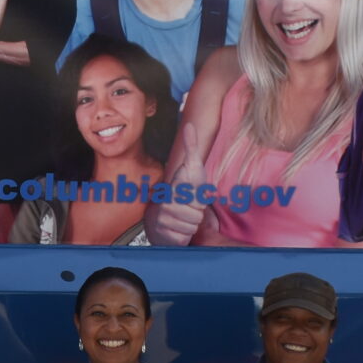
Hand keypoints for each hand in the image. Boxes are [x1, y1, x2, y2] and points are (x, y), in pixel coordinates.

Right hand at [145, 123, 207, 245]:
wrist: (164, 217)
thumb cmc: (182, 191)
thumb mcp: (192, 168)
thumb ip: (191, 147)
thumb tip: (190, 125)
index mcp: (173, 190)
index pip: (195, 199)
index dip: (199, 199)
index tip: (192, 196)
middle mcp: (165, 205)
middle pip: (197, 215)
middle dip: (198, 213)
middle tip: (190, 208)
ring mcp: (163, 221)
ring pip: (192, 227)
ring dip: (193, 224)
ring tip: (185, 218)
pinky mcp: (165, 236)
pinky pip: (185, 238)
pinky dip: (185, 236)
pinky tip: (179, 229)